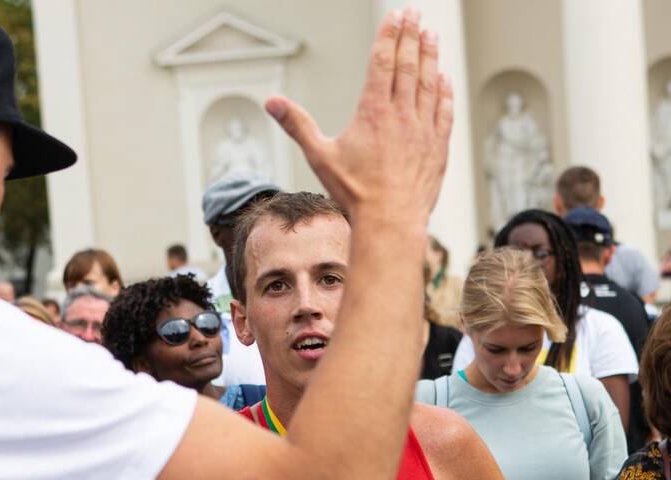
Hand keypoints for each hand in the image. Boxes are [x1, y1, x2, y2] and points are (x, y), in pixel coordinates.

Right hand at [264, 7, 451, 226]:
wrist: (391, 221)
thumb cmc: (354, 193)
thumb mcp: (319, 156)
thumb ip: (297, 124)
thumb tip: (271, 102)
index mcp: (373, 112)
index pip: (383, 62)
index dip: (389, 35)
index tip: (396, 15)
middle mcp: (402, 115)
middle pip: (408, 65)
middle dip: (411, 36)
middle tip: (415, 14)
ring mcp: (423, 129)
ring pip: (429, 82)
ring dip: (430, 56)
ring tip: (431, 34)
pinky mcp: (438, 146)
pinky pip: (443, 109)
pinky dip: (444, 90)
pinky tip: (444, 77)